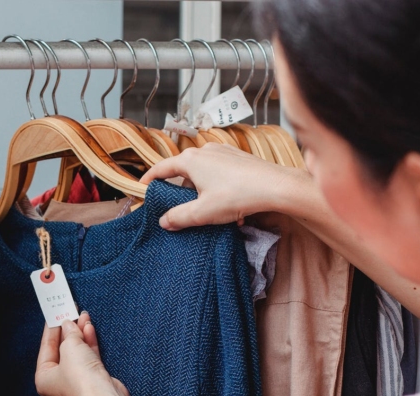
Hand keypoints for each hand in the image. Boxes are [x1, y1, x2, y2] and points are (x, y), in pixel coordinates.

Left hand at [35, 312, 130, 395]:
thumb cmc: (80, 379)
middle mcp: (58, 382)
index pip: (46, 349)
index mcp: (44, 379)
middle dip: (68, 331)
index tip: (55, 315)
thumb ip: (69, 334)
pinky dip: (89, 343)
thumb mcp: (70, 348)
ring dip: (80, 335)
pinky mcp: (93, 381)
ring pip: (77, 353)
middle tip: (70, 313)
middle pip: (61, 351)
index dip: (51, 330)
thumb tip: (69, 325)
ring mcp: (77, 382)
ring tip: (83, 317)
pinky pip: (88, 358)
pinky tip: (89, 329)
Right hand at [141, 143, 307, 229]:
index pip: (162, 168)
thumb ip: (179, 217)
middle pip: (184, 172)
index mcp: (191, 160)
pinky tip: (230, 206)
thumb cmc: (237, 195)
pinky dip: (218, 189)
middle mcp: (205, 151)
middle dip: (182, 192)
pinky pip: (220, 173)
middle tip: (181, 209)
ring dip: (203, 193)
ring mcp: (223, 152)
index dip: (150, 179)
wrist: (275, 186)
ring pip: (203, 174)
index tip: (143, 187)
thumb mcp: (202, 212)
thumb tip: (164, 221)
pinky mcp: (238, 158)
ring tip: (212, 212)